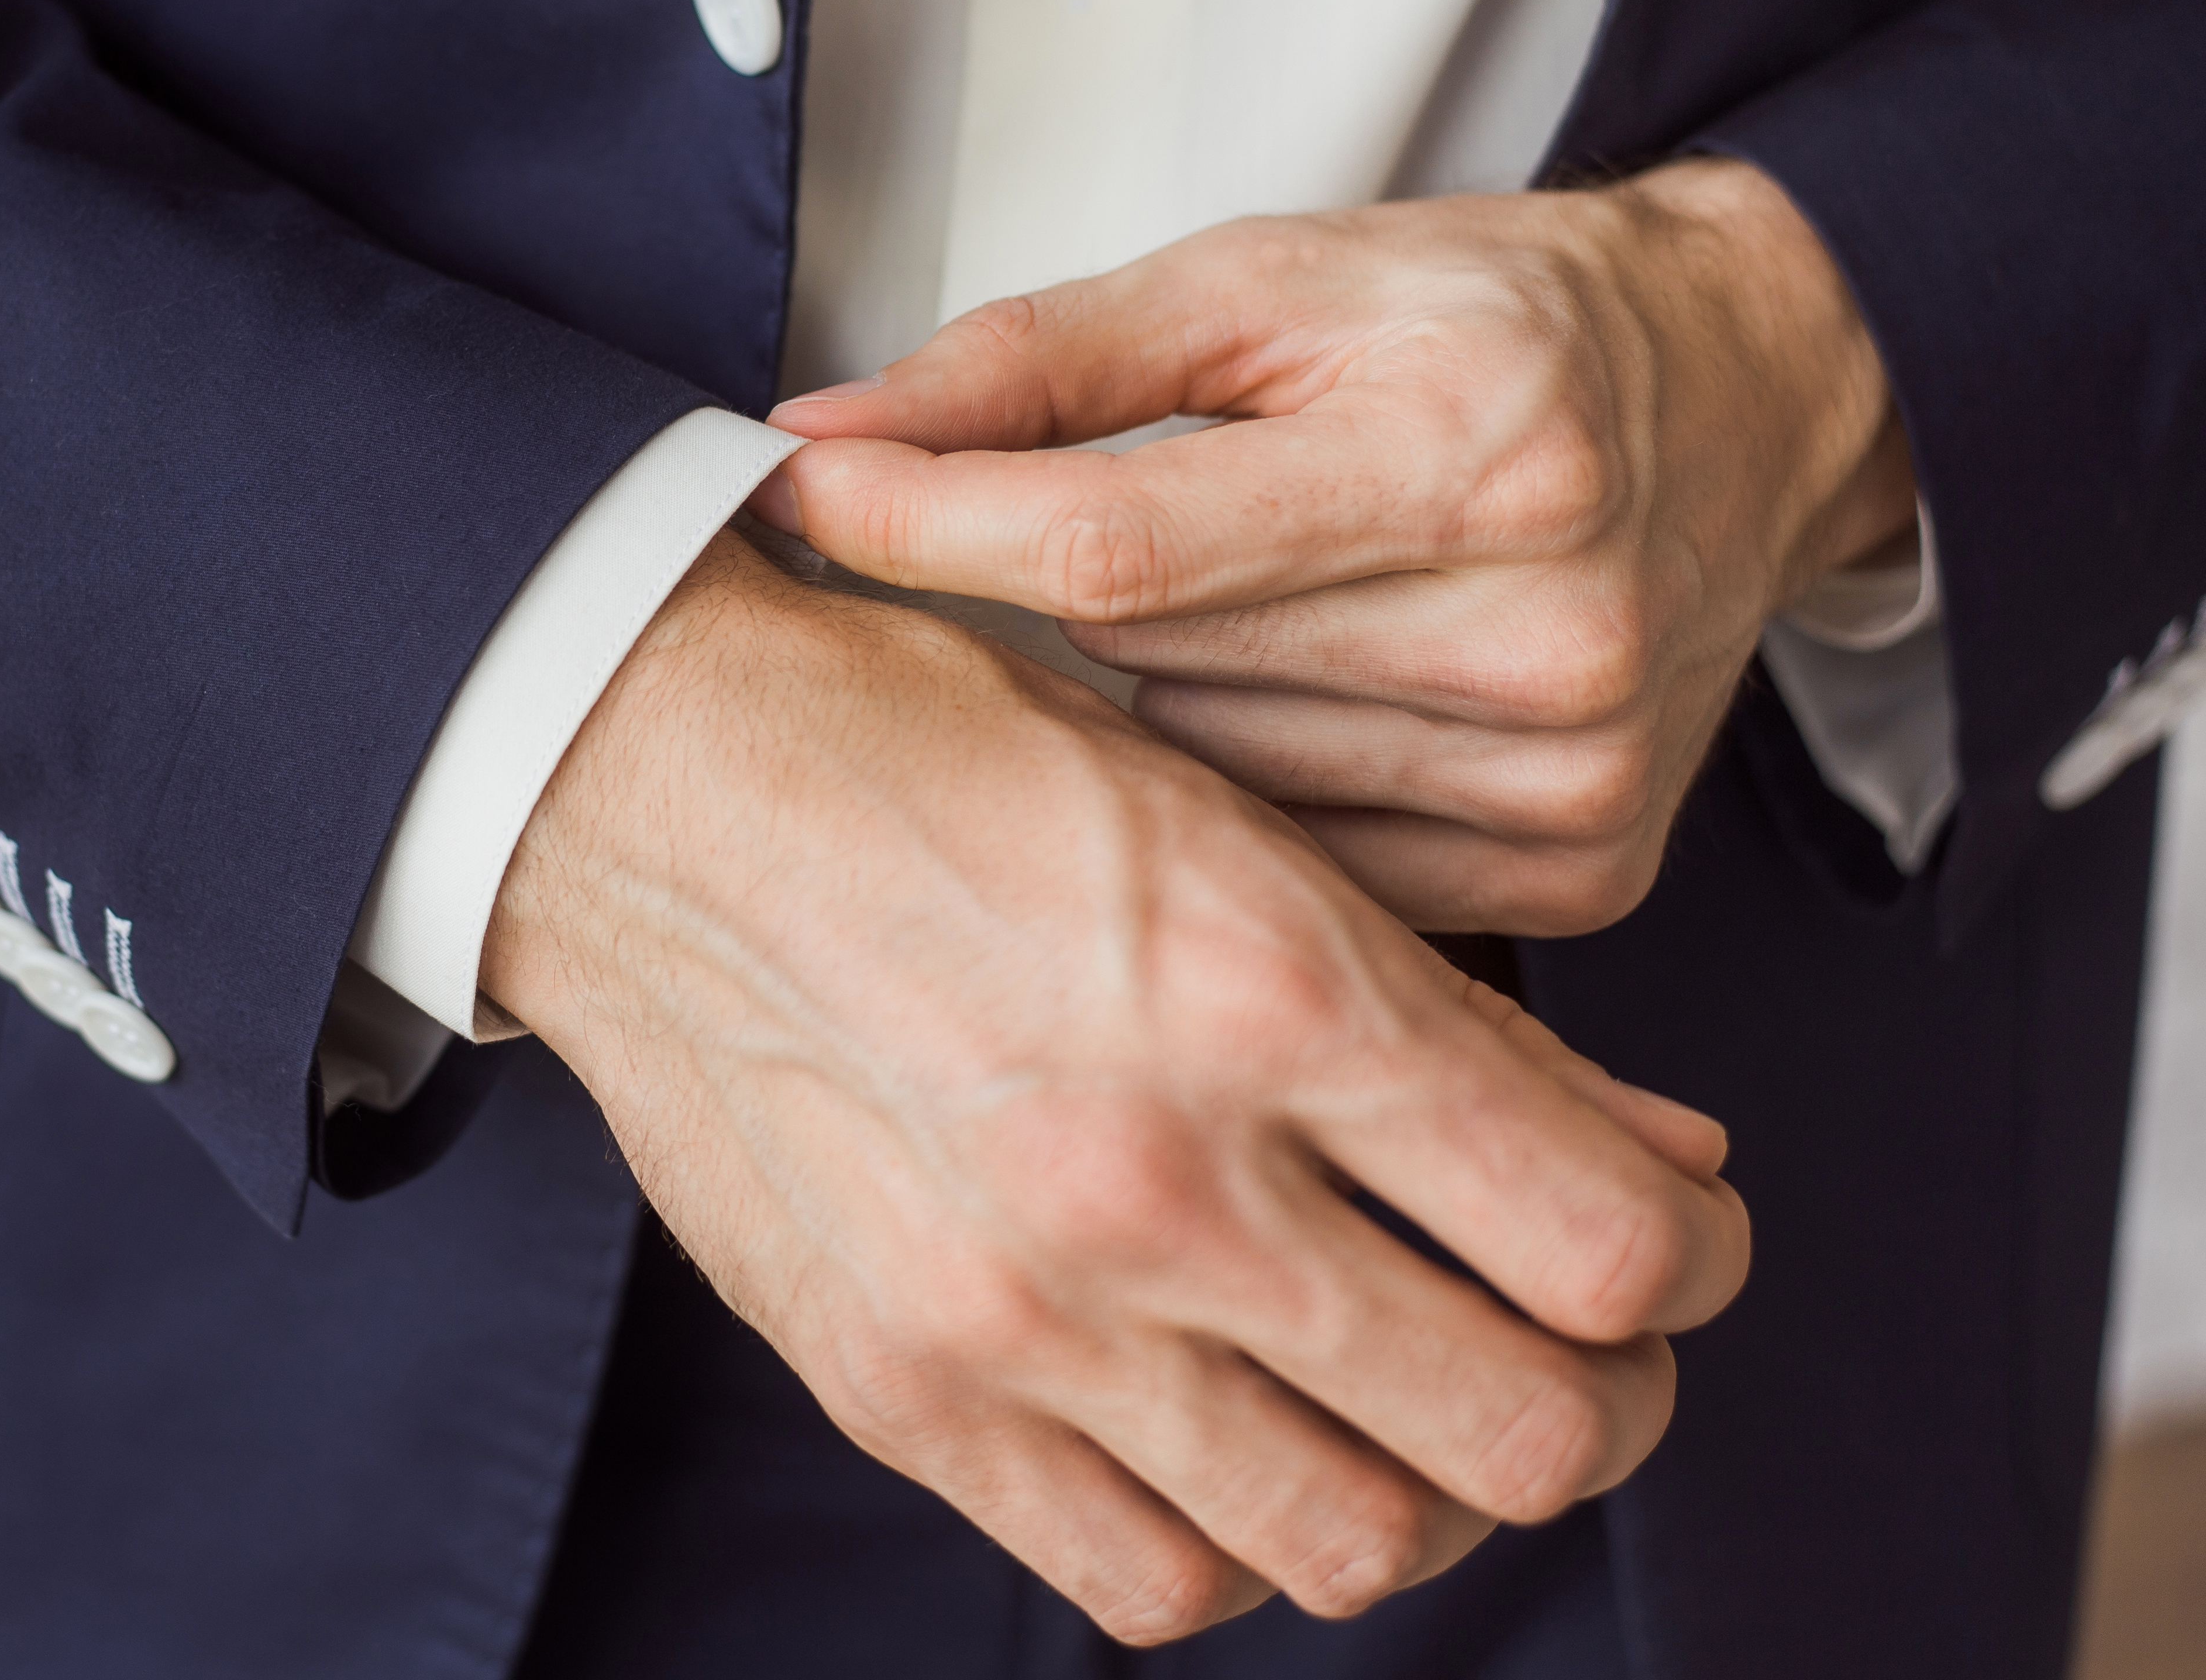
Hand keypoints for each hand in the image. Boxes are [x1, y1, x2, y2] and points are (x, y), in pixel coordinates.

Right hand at [484, 533, 1750, 1640]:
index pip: (1612, 1248)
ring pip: (1358, 1546)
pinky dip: (1233, 1541)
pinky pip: (1150, 1581)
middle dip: (1602, 1401)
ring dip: (1428, 1491)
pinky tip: (1230, 1437)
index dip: (1697, 1262)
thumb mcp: (1225, 818)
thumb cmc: (943, 762)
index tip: (1674, 1238)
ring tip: (1406, 1403)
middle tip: (1569, 1340)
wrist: (647, 787)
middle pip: (1525, 1435)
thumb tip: (1659, 1167)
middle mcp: (1159, 1175)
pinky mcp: (902, 1387)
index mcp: (1268, 988)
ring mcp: (1020, 1310)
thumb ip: (1451, 1014)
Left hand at [757, 157, 1919, 935]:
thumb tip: (820, 435)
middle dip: (1069, 600)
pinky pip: (1307, 861)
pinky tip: (1313, 693)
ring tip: (1251, 601)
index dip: (923, 525)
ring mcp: (1568, 775)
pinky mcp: (1577, 871)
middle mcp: (1543, 628)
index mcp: (1473, 446)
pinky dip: (1259, 781)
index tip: (794, 500)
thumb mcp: (1270, 279)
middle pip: (1152, 665)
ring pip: (1208, 776)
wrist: (1749, 397)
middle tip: (1098, 532)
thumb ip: (1038, 358)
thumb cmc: (1488, 325)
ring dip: (1169, 694)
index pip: (1114, 543)